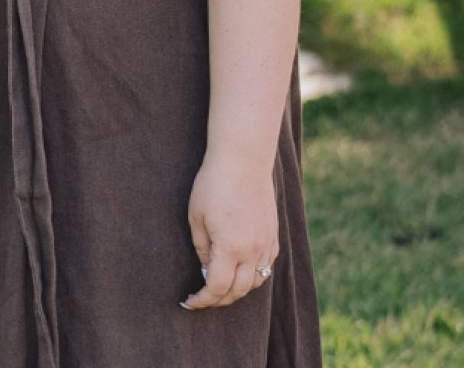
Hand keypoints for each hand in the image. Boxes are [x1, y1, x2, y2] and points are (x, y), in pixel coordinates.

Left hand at [181, 153, 278, 310]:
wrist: (243, 161)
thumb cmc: (213, 185)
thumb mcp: (196, 218)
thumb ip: (202, 249)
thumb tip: (207, 271)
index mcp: (231, 248)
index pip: (218, 287)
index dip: (203, 300)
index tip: (190, 301)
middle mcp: (253, 251)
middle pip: (238, 291)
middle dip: (218, 300)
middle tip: (202, 299)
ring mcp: (267, 245)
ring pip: (255, 282)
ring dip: (236, 290)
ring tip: (218, 287)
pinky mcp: (274, 237)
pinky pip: (265, 267)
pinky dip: (251, 276)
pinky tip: (237, 271)